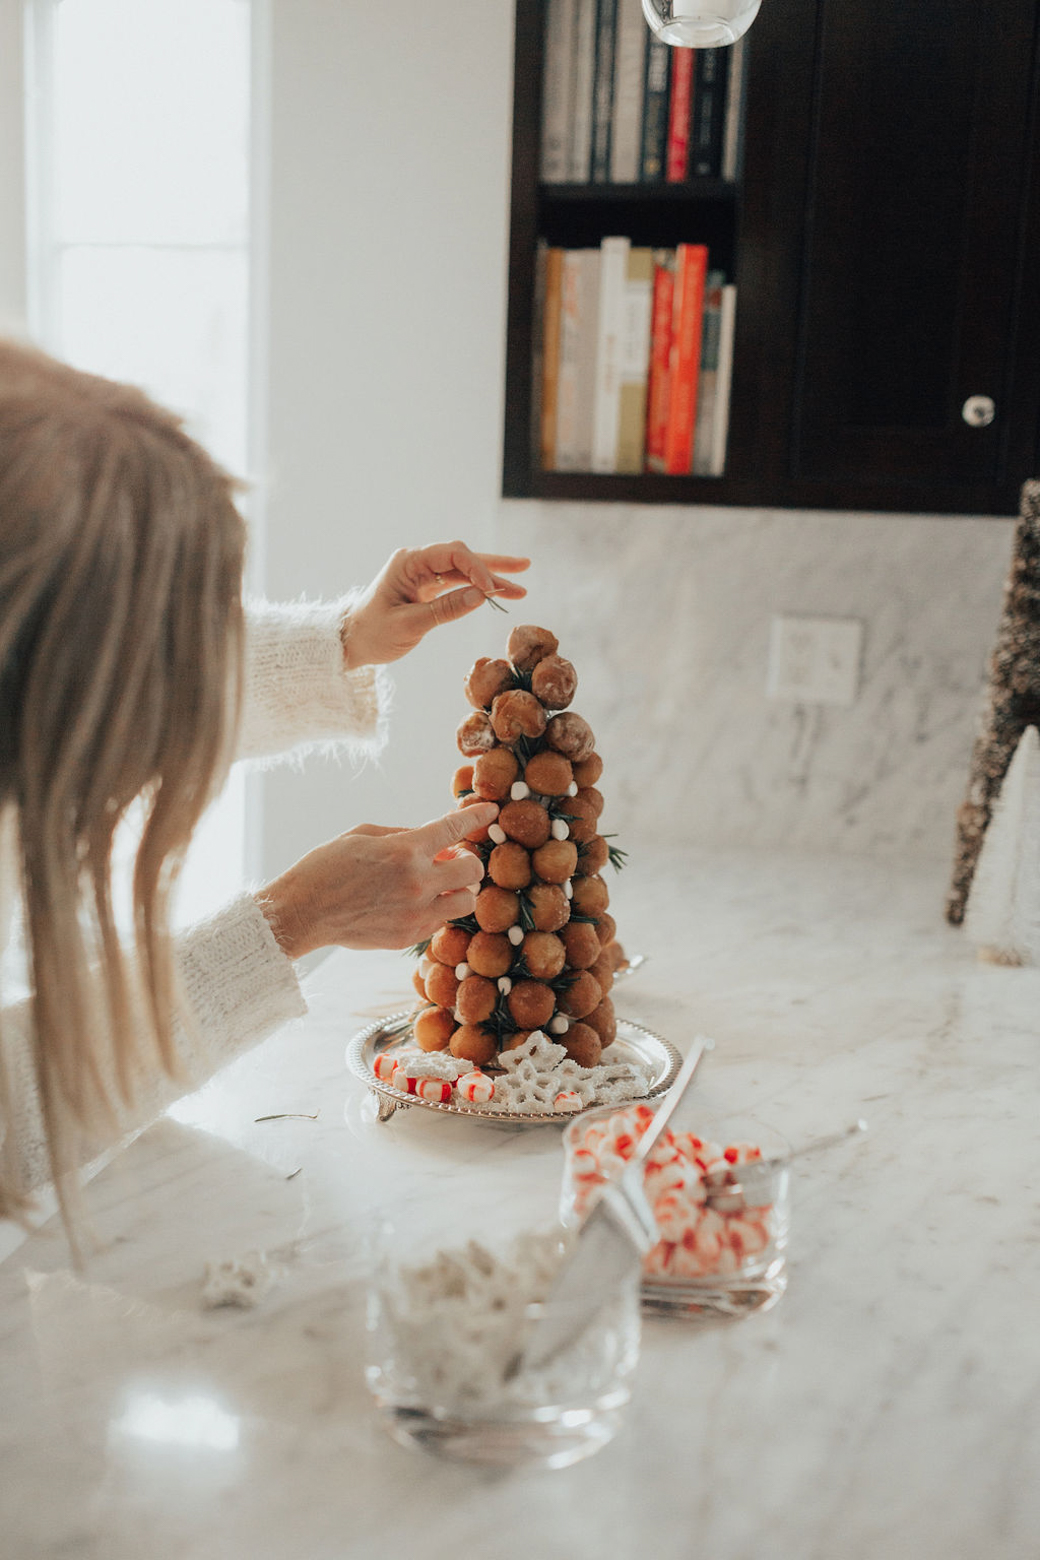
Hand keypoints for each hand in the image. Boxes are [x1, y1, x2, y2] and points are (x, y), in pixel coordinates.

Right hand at [257, 802, 497, 958]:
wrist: (302, 912)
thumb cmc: (326, 866)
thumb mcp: (364, 835)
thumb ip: (404, 835)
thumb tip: (435, 840)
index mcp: (406, 850)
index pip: (455, 828)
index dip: (477, 816)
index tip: (490, 810)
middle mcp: (418, 882)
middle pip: (473, 870)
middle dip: (467, 861)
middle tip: (451, 859)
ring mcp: (416, 913)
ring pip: (466, 902)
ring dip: (458, 890)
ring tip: (437, 886)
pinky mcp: (409, 937)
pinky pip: (440, 922)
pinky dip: (436, 910)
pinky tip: (415, 903)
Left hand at [341, 541, 529, 668]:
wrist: (351, 640)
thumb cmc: (373, 633)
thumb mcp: (409, 625)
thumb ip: (445, 610)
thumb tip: (480, 597)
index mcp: (408, 562)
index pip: (451, 555)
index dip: (477, 568)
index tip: (493, 589)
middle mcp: (417, 562)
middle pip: (463, 557)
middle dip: (493, 566)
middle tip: (524, 569)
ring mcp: (423, 573)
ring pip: (464, 570)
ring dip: (491, 578)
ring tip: (521, 586)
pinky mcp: (427, 586)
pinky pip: (457, 583)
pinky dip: (477, 589)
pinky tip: (499, 593)